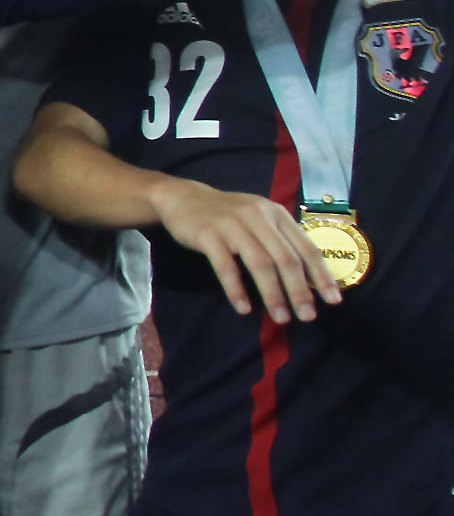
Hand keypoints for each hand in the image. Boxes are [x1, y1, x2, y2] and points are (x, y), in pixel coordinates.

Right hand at [153, 176, 342, 320]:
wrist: (183, 197)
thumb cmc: (228, 214)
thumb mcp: (259, 219)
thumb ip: (281, 240)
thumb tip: (309, 277)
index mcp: (276, 214)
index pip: (306, 248)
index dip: (321, 275)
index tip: (333, 301)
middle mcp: (258, 217)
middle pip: (285, 259)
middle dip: (299, 291)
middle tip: (307, 317)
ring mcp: (232, 225)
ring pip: (259, 264)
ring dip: (272, 295)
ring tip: (280, 318)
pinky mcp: (208, 235)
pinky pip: (225, 267)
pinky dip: (236, 289)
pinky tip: (243, 308)